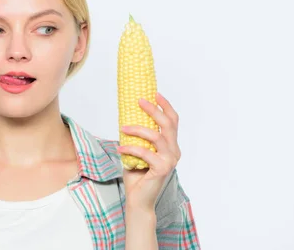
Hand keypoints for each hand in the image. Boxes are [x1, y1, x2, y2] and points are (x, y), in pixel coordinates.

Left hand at [117, 92, 180, 211]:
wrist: (138, 200)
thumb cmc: (137, 176)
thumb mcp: (137, 151)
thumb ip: (137, 137)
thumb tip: (125, 118)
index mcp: (171, 146)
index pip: (173, 121)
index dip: (165, 106)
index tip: (154, 93)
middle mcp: (174, 152)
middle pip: (168, 124)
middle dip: (154, 110)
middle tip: (139, 100)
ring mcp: (170, 160)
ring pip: (157, 136)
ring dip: (138, 129)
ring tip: (122, 128)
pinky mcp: (162, 169)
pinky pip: (145, 153)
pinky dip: (131, 149)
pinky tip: (119, 150)